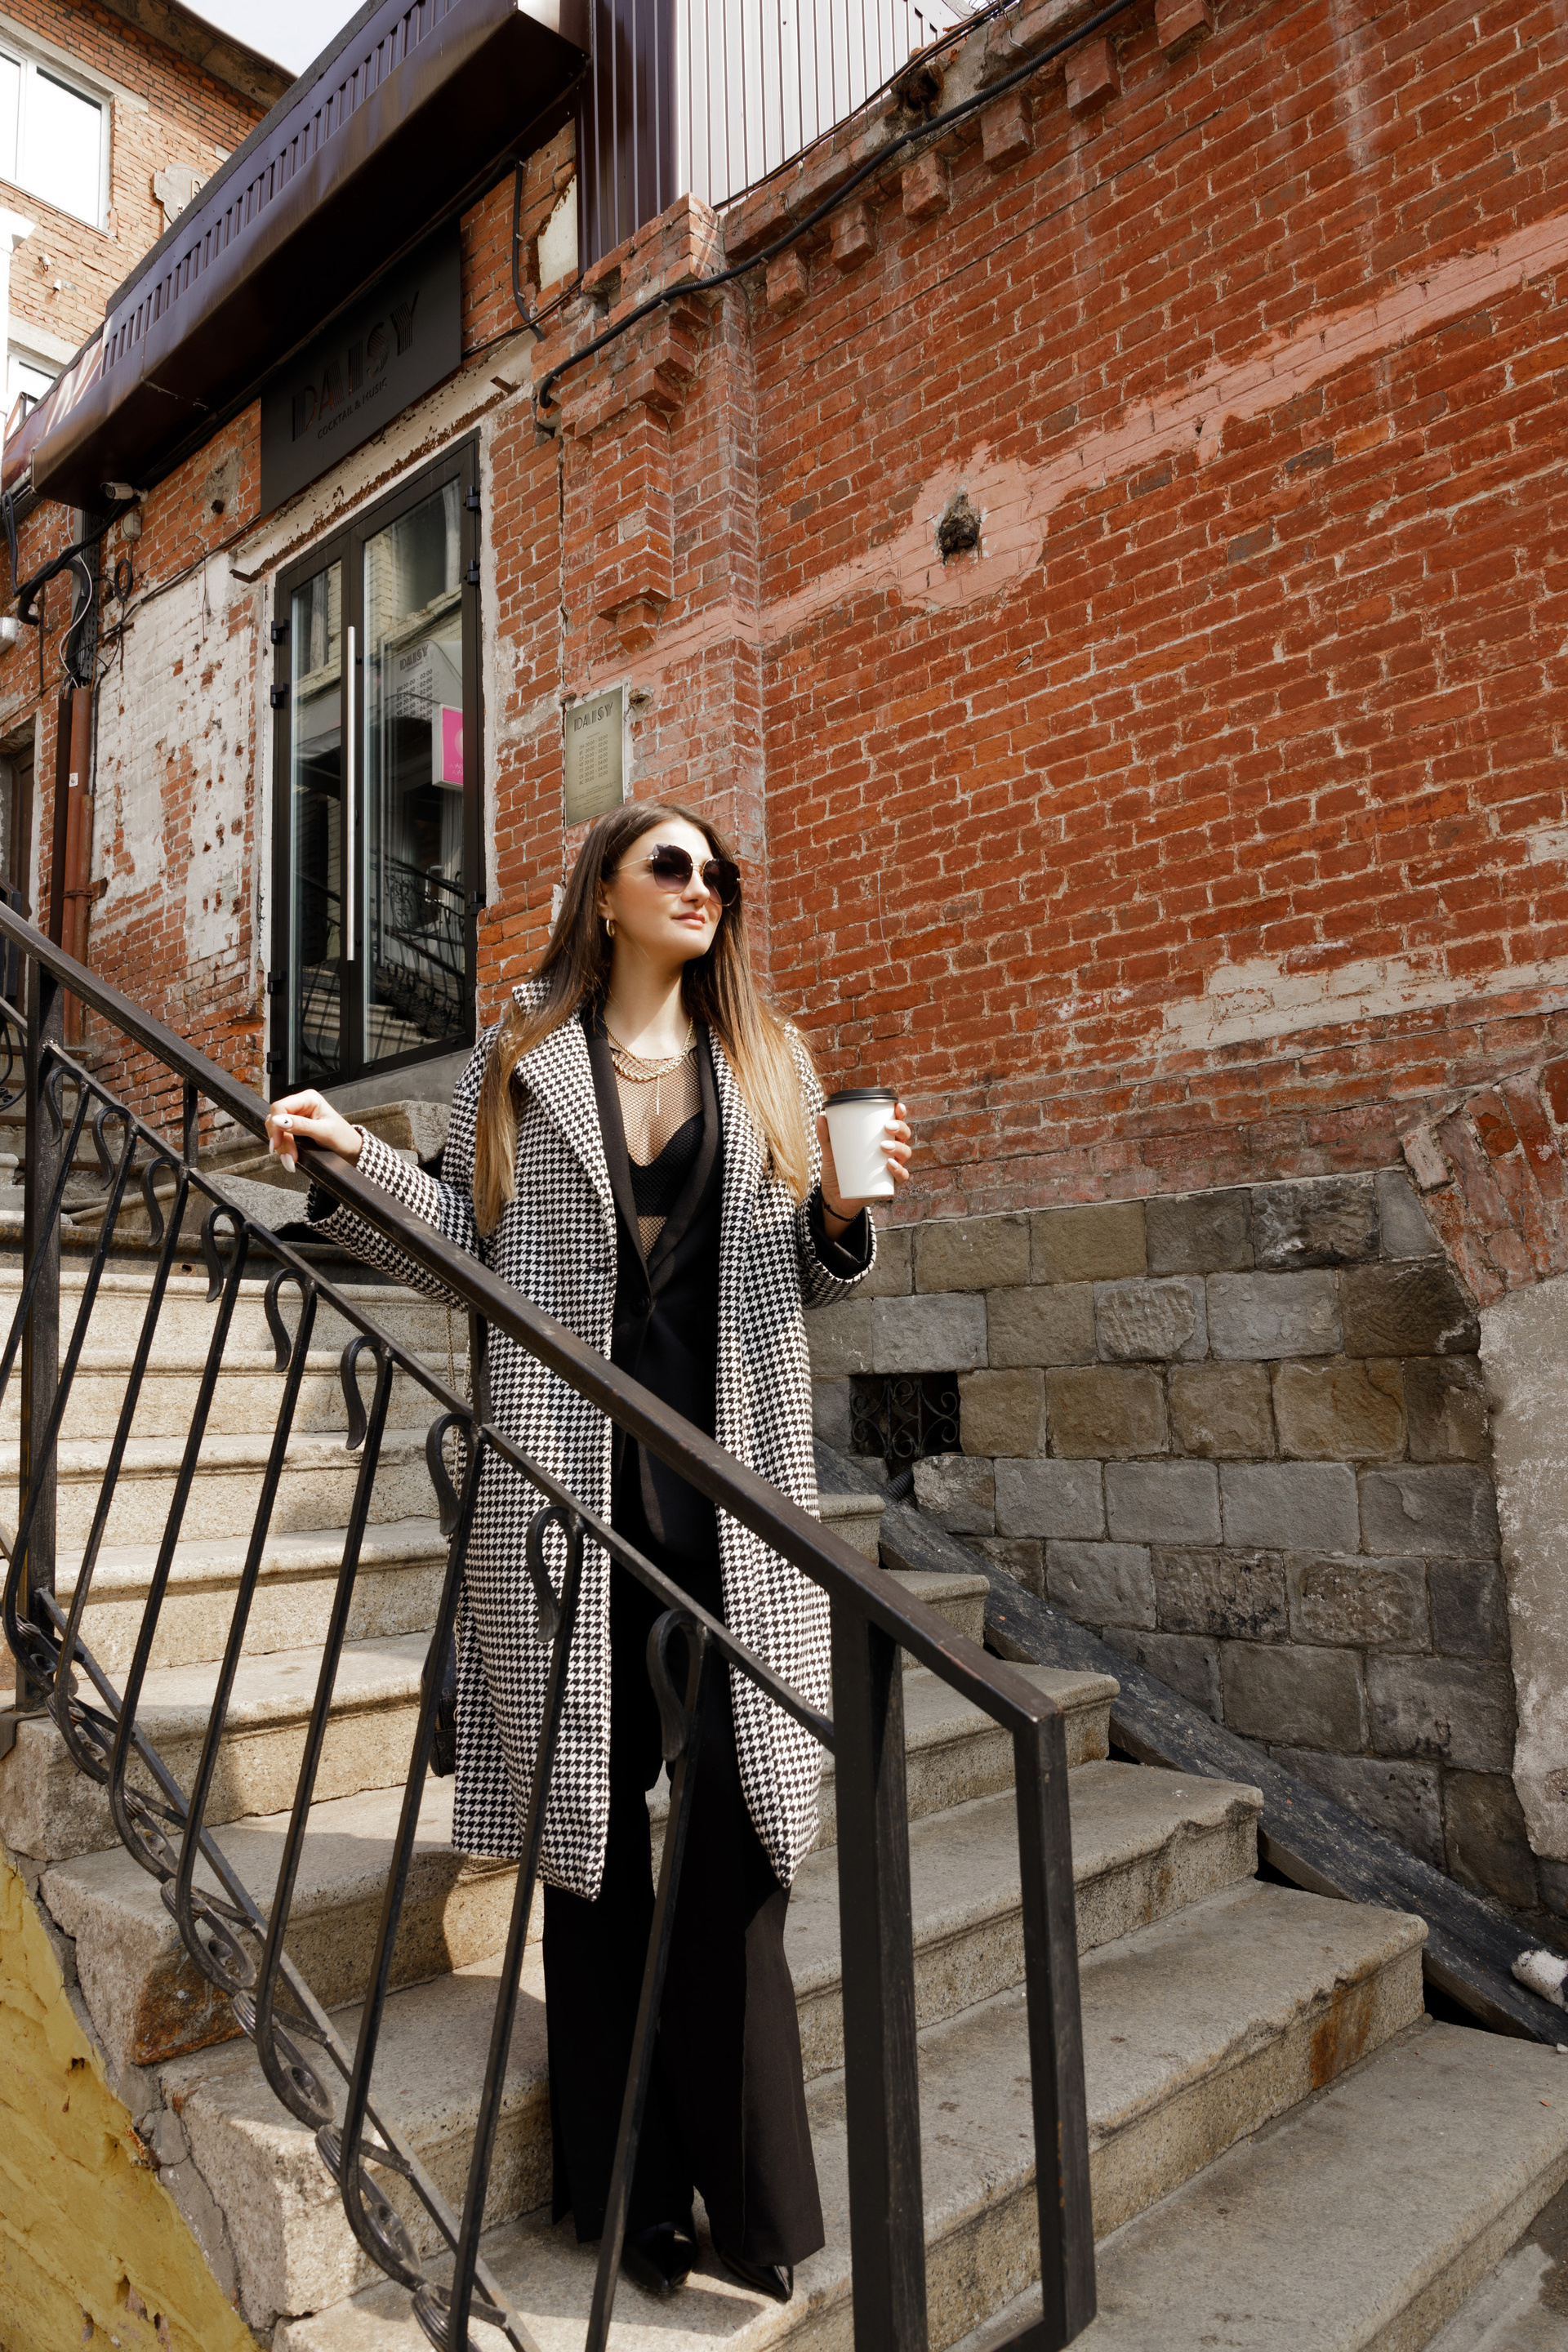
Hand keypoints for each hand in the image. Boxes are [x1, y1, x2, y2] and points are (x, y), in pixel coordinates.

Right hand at [265, 1090, 362, 1174]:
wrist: (350, 1149)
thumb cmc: (343, 1137)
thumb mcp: (324, 1131)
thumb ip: (301, 1125)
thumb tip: (279, 1120)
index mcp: (309, 1098)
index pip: (280, 1107)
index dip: (275, 1126)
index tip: (277, 1143)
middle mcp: (301, 1104)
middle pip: (276, 1119)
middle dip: (280, 1140)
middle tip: (287, 1157)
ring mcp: (297, 1115)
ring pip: (276, 1129)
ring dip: (281, 1146)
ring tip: (290, 1160)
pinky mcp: (295, 1127)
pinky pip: (281, 1136)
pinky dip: (284, 1147)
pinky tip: (289, 1156)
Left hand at [818, 1101, 911, 1226]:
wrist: (834, 1196)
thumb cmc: (837, 1169)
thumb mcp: (830, 1151)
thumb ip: (825, 1135)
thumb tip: (820, 1116)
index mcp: (880, 1138)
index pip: (895, 1123)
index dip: (900, 1113)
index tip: (897, 1106)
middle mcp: (890, 1152)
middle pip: (904, 1136)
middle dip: (900, 1129)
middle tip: (887, 1127)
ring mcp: (891, 1168)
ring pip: (905, 1154)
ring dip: (899, 1148)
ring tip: (884, 1147)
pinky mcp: (888, 1184)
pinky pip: (901, 1177)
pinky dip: (899, 1171)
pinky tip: (890, 1165)